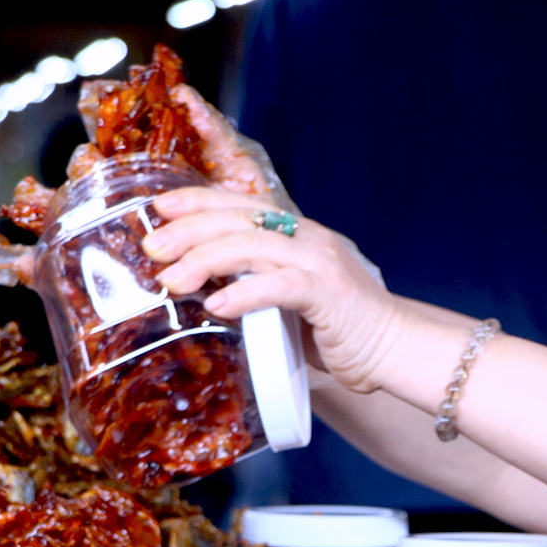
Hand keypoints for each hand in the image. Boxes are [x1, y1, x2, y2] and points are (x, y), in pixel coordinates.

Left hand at [142, 186, 404, 390]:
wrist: (393, 346)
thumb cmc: (338, 329)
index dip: (198, 200)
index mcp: (296, 234)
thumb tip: (202, 294)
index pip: (241, 204)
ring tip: (173, 280)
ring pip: (252, 245)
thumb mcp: (288, 299)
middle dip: (189, 229)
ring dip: (206, 260)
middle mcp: (307, 238)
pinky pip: (279, 286)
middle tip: (153, 247)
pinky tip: (217, 308)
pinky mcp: (328, 293)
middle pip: (239, 218)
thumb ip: (253, 287)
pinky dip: (244, 295)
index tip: (159, 208)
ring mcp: (319, 262)